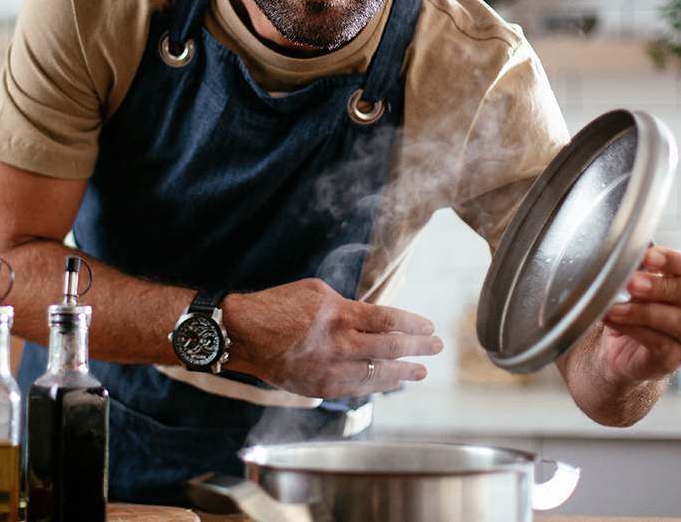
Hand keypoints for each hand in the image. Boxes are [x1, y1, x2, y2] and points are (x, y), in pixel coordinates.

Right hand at [222, 277, 443, 398]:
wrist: (244, 334)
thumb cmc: (279, 306)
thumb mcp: (317, 292)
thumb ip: (349, 306)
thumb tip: (374, 319)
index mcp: (340, 314)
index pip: (389, 320)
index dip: (413, 324)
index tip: (428, 326)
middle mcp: (339, 344)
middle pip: (391, 349)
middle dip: (419, 348)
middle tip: (436, 347)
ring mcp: (330, 369)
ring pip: (378, 374)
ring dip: (403, 372)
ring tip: (420, 370)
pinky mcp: (320, 388)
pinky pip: (357, 389)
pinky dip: (377, 385)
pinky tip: (390, 382)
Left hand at [599, 245, 680, 382]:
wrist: (623, 346)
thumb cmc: (640, 305)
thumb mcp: (644, 280)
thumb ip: (646, 265)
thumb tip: (636, 247)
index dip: (676, 260)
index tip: (648, 256)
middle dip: (666, 286)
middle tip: (633, 282)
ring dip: (645, 311)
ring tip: (615, 304)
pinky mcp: (676, 360)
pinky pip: (659, 343)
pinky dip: (632, 328)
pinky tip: (612, 318)